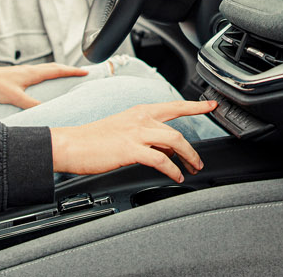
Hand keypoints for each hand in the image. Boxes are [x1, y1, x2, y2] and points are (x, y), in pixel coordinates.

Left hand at [0, 63, 86, 108]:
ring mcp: (24, 71)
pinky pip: (40, 72)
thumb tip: (46, 110)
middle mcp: (30, 70)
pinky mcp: (19, 75)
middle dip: (69, 70)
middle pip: (54, 67)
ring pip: (47, 69)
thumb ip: (30, 104)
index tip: (85, 72)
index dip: (72, 71)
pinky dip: (49, 74)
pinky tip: (46, 81)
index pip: (57, 70)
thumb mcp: (14, 97)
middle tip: (81, 73)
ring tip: (68, 76)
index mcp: (32, 73)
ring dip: (59, 71)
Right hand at [50, 100, 216, 181]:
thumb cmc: (93, 139)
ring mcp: (135, 133)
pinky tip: (176, 177)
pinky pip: (160, 159)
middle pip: (178, 130)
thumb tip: (167, 148)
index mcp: (139, 112)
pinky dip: (172, 170)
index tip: (211, 105)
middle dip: (193, 149)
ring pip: (174, 141)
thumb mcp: (124, 131)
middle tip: (199, 162)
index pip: (174, 106)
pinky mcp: (130, 149)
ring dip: (188, 157)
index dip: (195, 106)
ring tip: (192, 170)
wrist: (71, 144)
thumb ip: (147, 136)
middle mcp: (140, 119)